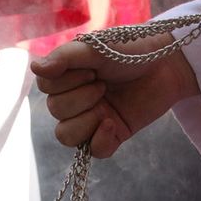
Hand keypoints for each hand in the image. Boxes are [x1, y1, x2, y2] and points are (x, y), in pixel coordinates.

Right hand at [31, 35, 198, 158]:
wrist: (166, 64)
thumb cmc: (131, 50)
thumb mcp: (97, 48)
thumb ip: (65, 58)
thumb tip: (34, 68)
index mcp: (68, 76)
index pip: (46, 89)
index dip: (66, 82)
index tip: (91, 69)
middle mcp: (75, 99)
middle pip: (55, 112)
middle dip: (81, 97)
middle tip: (104, 83)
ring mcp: (92, 119)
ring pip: (66, 136)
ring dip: (86, 120)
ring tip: (107, 102)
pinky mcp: (111, 135)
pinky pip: (92, 151)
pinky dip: (101, 140)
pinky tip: (113, 124)